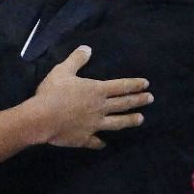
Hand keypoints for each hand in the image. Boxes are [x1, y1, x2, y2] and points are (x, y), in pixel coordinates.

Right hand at [34, 46, 151, 148]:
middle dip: (138, 100)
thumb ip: (76, 60)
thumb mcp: (63, 71)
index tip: (146, 85)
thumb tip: (87, 48)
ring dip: (130, 121)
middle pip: (123, 104)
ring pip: (117, 123)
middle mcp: (100, 108)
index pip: (120, 86)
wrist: (42, 118)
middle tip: (151, 99)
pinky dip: (100, 142)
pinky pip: (95, 141)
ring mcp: (94, 125)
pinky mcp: (84, 138)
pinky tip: (104, 144)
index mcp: (96, 90)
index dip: (134, 85)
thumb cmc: (53, 93)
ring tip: (141, 119)